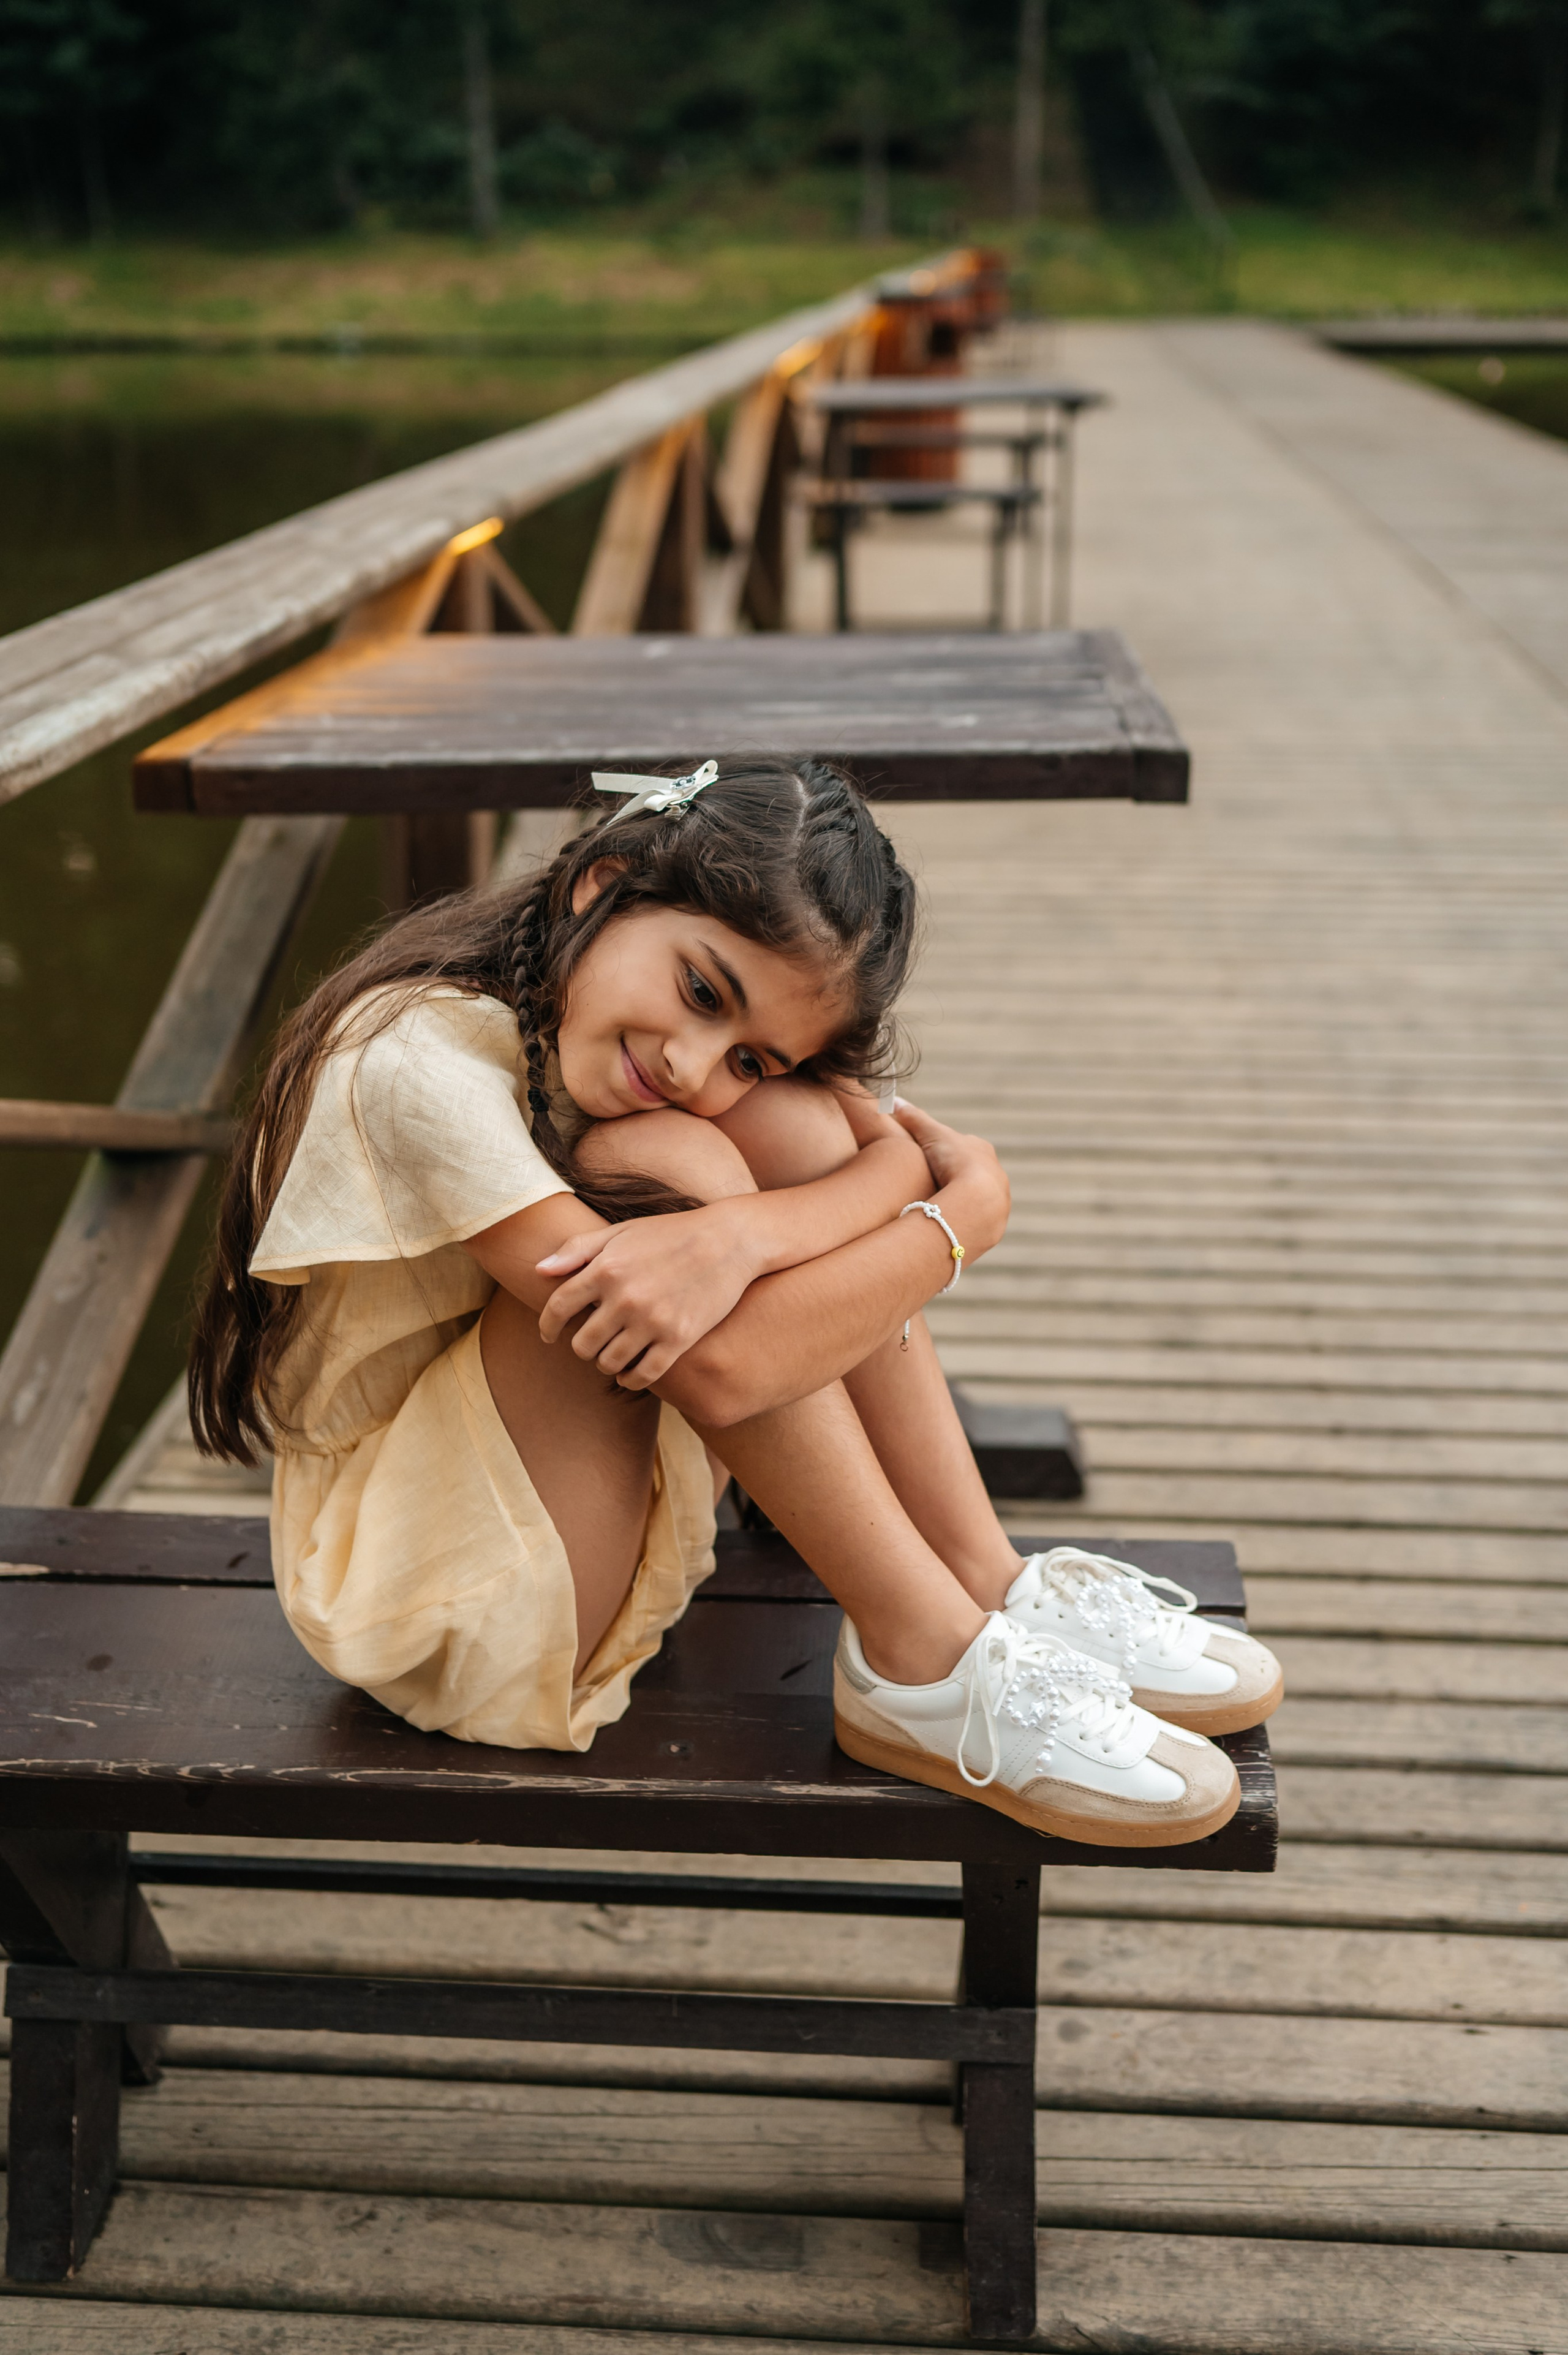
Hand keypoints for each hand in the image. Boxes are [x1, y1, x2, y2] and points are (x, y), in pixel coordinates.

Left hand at [535, 1201, 759, 1387]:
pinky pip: (643, 1375)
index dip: (547, 1327)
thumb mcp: (621, 1231)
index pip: (558, 1308)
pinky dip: (630, 1380)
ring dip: (606, 1362)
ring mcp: (652, 1320)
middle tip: (592, 1342)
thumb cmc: (670, 1233)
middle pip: (582, 1344)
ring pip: (609, 1362)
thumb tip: (538, 1270)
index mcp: (606, 1268)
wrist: (729, 1240)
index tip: (548, 1337)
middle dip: (582, 1347)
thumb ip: (577, 1249)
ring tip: (612, 1354)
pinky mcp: (678, 1339)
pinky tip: (629, 1374)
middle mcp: (625, 1297)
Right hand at [890, 1099, 1009, 1258]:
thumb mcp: (930, 1135)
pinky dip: (961, 1219)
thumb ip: (914, 1118)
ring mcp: (997, 1200)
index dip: (943, 1151)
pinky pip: (974, 1220)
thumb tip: (894, 1100)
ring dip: (958, 1201)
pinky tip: (946, 1223)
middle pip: (970, 1173)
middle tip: (929, 1185)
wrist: (978, 1201)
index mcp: (981, 1151)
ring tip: (936, 1208)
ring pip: (974, 1198)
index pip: (962, 1148)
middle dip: (952, 1178)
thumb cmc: (956, 1161)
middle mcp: (995, 1174)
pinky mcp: (993, 1224)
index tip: (927, 1158)